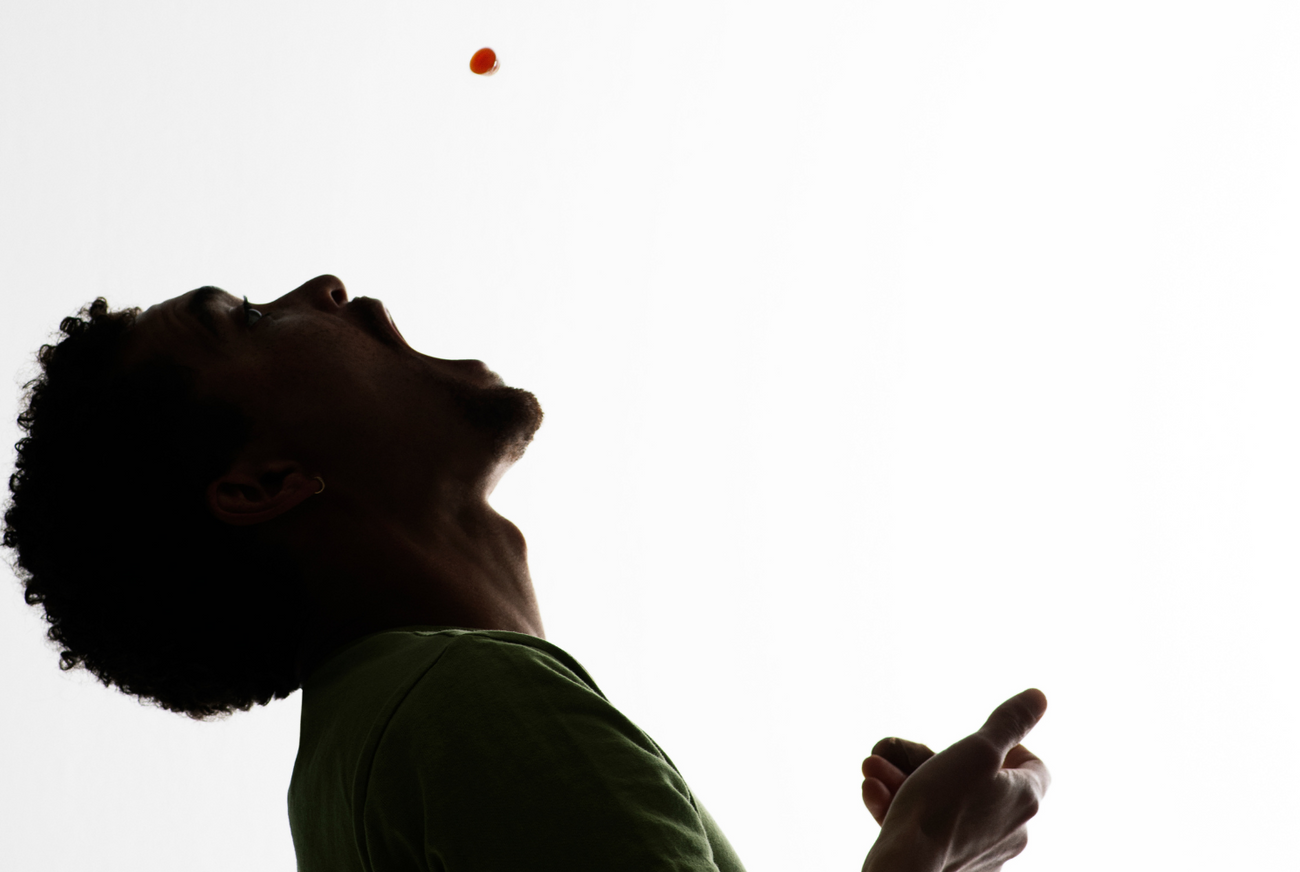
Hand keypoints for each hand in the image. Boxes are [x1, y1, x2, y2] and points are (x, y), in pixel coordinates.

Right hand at [861, 689, 1050, 871]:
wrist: (907, 870)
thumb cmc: (942, 806)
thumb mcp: (977, 751)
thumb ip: (1008, 723)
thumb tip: (1039, 697)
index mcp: (1024, 800)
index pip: (1035, 767)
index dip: (1009, 748)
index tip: (978, 742)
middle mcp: (1011, 831)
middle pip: (981, 784)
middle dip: (935, 760)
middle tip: (905, 752)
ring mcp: (982, 853)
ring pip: (947, 805)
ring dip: (907, 781)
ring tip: (875, 769)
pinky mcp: (953, 868)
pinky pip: (929, 830)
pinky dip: (902, 809)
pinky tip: (875, 793)